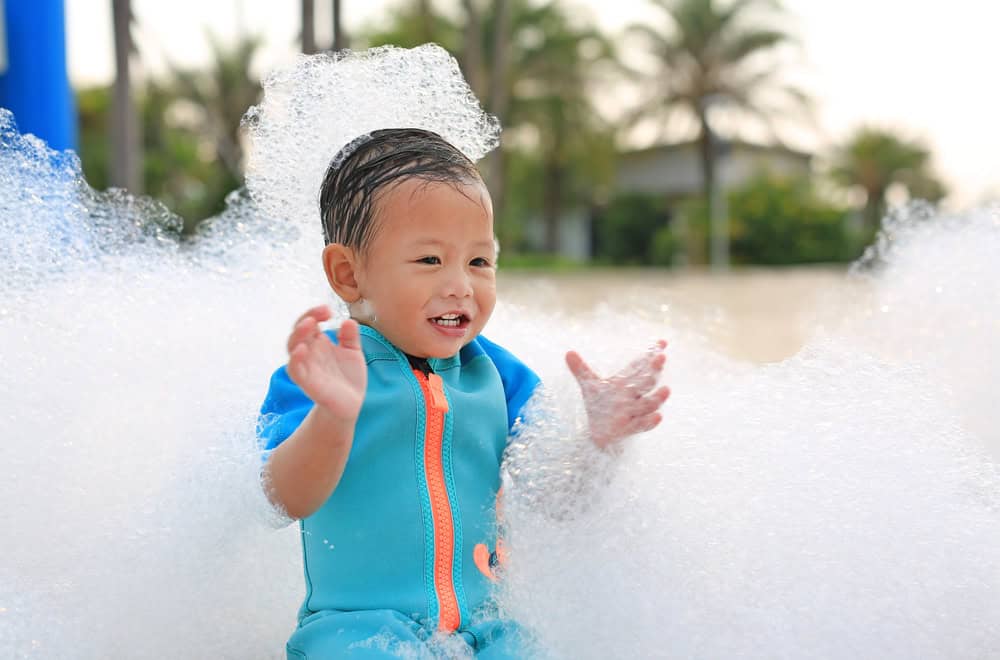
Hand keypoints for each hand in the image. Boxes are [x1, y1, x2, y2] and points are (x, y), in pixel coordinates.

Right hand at [286, 306, 366, 423]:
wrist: (352, 404)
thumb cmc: (349, 377)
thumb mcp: (353, 353)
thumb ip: (350, 337)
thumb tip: (349, 321)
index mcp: (319, 342)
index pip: (310, 322)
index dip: (316, 313)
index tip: (329, 310)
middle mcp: (310, 352)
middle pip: (299, 331)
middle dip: (307, 318)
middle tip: (321, 313)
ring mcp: (306, 366)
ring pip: (292, 347)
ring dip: (298, 334)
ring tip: (309, 323)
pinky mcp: (306, 382)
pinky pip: (294, 369)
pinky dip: (295, 359)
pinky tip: (302, 349)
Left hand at [565, 340, 669, 448]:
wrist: (598, 431)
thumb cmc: (600, 406)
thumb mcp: (590, 386)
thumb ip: (581, 370)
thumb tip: (568, 352)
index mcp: (626, 382)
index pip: (640, 365)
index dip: (650, 354)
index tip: (662, 342)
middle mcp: (633, 395)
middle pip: (647, 381)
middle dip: (654, 370)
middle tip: (661, 358)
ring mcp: (634, 411)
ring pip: (650, 403)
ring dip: (658, 397)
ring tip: (666, 390)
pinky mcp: (631, 427)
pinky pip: (643, 424)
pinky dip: (650, 421)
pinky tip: (658, 417)